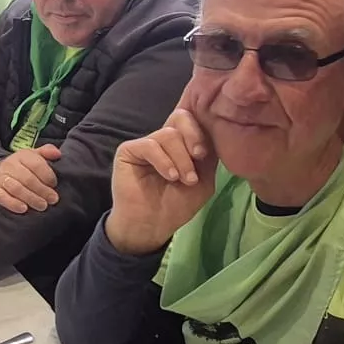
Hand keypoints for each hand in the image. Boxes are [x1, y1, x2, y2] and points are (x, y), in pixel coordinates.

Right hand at [0, 144, 61, 212]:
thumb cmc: (21, 168)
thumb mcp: (33, 157)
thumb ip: (46, 152)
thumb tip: (58, 154)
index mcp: (22, 155)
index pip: (36, 164)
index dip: (47, 175)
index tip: (54, 185)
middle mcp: (9, 165)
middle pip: (28, 178)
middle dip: (42, 190)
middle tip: (52, 200)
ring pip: (16, 188)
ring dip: (31, 198)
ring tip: (42, 206)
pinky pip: (1, 196)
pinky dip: (12, 203)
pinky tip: (23, 209)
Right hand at [103, 108, 218, 255]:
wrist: (152, 226)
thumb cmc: (177, 205)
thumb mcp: (203, 181)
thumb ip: (209, 157)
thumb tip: (214, 135)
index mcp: (182, 143)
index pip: (194, 120)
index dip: (202, 130)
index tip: (206, 154)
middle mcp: (164, 139)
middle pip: (180, 117)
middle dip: (194, 136)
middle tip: (199, 157)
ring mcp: (146, 144)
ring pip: (168, 134)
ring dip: (181, 158)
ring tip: (185, 180)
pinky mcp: (129, 151)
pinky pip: (150, 145)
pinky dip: (164, 161)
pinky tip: (170, 177)